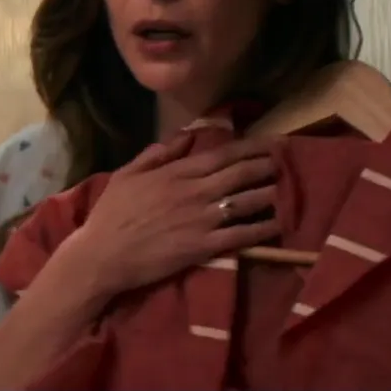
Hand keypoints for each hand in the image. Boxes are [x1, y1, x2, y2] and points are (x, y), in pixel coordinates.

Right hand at [77, 132, 281, 295]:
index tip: (271, 142)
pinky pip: (241, 235)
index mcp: (175, 173)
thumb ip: (157, 154)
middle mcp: (194, 192)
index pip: (222, 155)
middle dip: (267, 166)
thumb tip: (186, 135)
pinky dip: (262, 229)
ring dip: (270, 193)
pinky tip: (278, 225)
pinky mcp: (204, 247)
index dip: (250, 148)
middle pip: (240, 174)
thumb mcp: (126, 175)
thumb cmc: (111, 215)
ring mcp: (201, 220)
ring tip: (287, 188)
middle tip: (287, 161)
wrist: (103, 255)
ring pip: (246, 202)